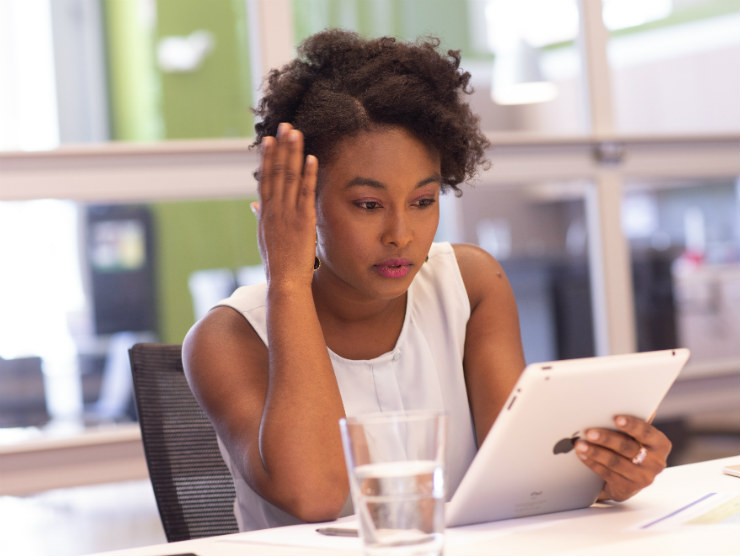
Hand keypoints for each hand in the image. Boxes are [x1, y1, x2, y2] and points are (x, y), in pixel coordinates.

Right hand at [255, 123, 317, 285]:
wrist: (284, 282)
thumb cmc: (277, 263)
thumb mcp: (264, 238)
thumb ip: (260, 218)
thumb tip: (255, 204)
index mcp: (265, 213)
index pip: (265, 178)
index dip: (267, 157)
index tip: (269, 139)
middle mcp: (274, 210)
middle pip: (275, 172)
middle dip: (281, 147)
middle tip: (285, 126)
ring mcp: (287, 214)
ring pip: (289, 177)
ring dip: (293, 153)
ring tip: (296, 133)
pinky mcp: (303, 221)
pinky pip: (305, 193)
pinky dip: (308, 175)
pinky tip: (311, 159)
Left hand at [575, 415, 671, 501]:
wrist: (631, 477)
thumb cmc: (631, 446)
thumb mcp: (636, 436)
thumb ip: (629, 425)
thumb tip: (607, 409)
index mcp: (660, 444)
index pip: (646, 432)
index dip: (631, 425)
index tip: (615, 418)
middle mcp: (656, 462)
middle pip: (627, 447)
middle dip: (606, 439)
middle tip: (589, 432)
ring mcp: (643, 478)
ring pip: (615, 462)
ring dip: (595, 452)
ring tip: (580, 444)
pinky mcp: (628, 488)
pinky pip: (607, 473)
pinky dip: (592, 463)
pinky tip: (582, 455)